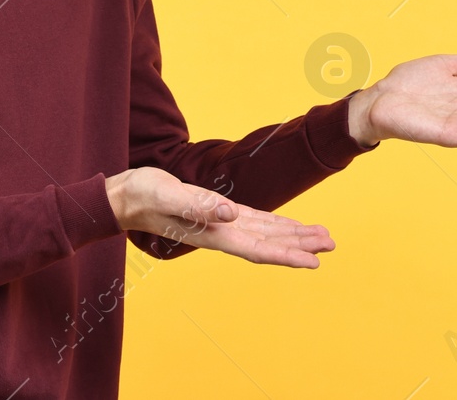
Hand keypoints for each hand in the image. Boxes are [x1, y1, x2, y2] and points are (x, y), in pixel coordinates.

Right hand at [104, 167, 334, 267]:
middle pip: (268, 244)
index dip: (286, 256)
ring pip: (265, 233)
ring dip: (292, 236)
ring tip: (320, 236)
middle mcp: (221, 233)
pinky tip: (287, 225)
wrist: (124, 198)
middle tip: (332, 244)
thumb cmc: (142, 196)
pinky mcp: (216, 212)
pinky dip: (274, 224)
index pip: (257, 249)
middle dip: (300, 245)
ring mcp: (220, 224)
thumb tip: (230, 213)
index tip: (314, 261)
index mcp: (212, 234)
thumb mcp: (167, 195)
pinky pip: (253, 221)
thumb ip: (197, 205)